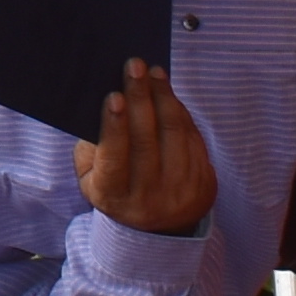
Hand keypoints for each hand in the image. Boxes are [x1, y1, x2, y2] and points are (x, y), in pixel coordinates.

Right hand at [81, 62, 217, 233]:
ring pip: (174, 135)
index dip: (115, 127)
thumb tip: (105, 110)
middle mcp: (148, 197)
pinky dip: (180, 112)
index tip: (114, 96)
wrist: (157, 229)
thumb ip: (92, 150)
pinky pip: (193, 139)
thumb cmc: (117, 191)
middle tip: (135, 66)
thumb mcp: (91, 179)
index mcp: (114, 196)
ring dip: (164, 98)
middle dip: (141, 98)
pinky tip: (169, 93)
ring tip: (154, 73)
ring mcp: (179, 192)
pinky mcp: (203, 184)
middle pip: (146, 141)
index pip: (115, 158)